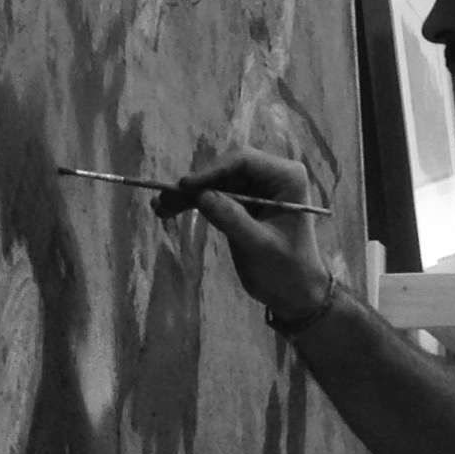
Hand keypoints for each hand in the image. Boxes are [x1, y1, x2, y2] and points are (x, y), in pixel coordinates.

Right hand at [151, 147, 329, 319]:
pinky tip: (167, 210)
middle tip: (165, 199)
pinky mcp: (242, 202)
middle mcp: (272, 175)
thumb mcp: (260, 246)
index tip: (185, 186)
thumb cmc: (287, 269)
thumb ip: (233, 219)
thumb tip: (202, 196)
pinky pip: (214, 195)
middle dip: (196, 184)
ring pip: (215, 182)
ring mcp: (256, 188)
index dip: (213, 170)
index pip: (245, 161)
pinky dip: (192, 203)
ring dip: (188, 194)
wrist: (294, 292)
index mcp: (287, 177)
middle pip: (226, 169)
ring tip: (160, 208)